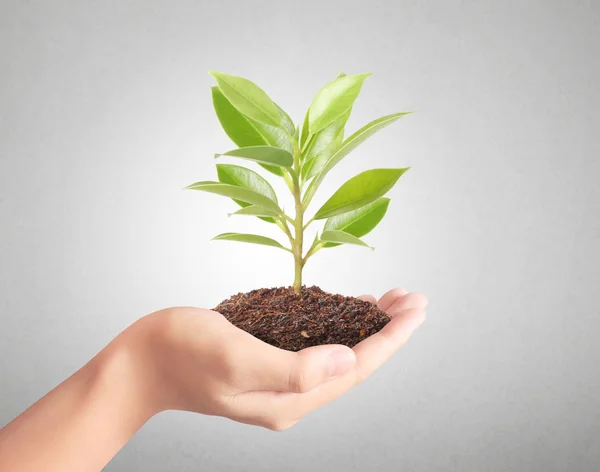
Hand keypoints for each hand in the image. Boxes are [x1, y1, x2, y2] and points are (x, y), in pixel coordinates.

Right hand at [133, 288, 427, 429]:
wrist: (142, 361)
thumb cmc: (183, 353)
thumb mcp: (236, 358)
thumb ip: (294, 368)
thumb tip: (350, 361)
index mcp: (291, 399)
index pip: (356, 369)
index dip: (391, 337)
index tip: (416, 308)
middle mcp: (292, 396)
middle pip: (355, 362)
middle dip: (387, 330)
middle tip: (411, 298)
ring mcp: (280, 381)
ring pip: (338, 353)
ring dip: (366, 327)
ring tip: (389, 300)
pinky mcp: (268, 363)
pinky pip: (315, 345)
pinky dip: (337, 325)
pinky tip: (345, 309)